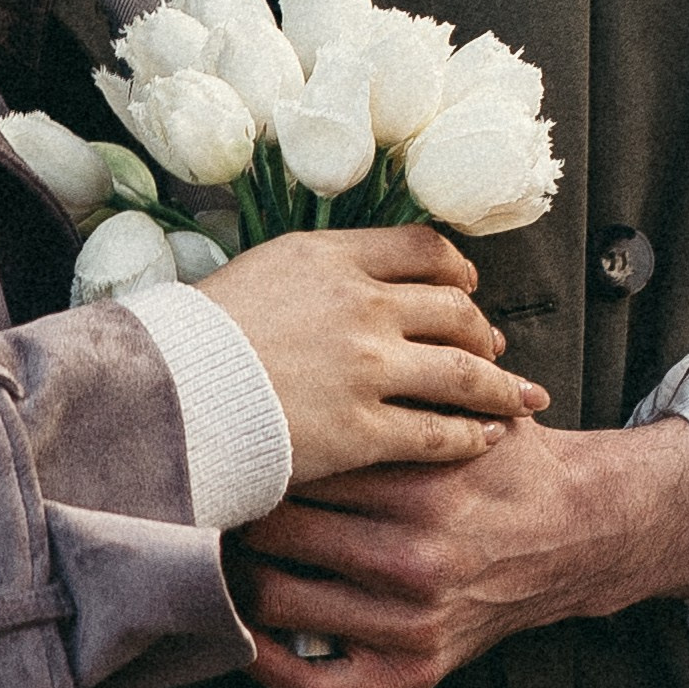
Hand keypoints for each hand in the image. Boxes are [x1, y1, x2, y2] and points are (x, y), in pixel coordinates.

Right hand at [197, 223, 547, 485]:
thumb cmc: (198, 336)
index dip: (456, 269)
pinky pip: (439, 431)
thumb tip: (353, 283)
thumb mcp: (260, 271)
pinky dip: (472, 434)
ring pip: (462, 372)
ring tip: (521, 397)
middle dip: (482, 330)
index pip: (423, 249)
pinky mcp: (364, 430)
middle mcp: (362, 305)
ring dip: (499, 386)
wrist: (168, 391)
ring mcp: (368, 369)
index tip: (467, 284)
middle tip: (493, 347)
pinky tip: (487, 439)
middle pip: (454, 308)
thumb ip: (317, 272)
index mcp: (332, 257)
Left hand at [229, 415, 688, 687]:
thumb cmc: (501, 461)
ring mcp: (409, 622)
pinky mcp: (412, 671)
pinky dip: (266, 667)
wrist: (578, 531)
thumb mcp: (456, 409)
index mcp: (417, 482)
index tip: (217, 441)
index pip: (294, 466)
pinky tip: (241, 635)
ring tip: (210, 547)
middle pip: (272, 530)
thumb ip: (387, 392)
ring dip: (234, 574)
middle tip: (200, 491)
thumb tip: (293, 359)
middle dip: (231, 508)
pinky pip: (315, 687)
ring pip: (274, 601)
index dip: (246, 451)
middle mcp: (412, 555)